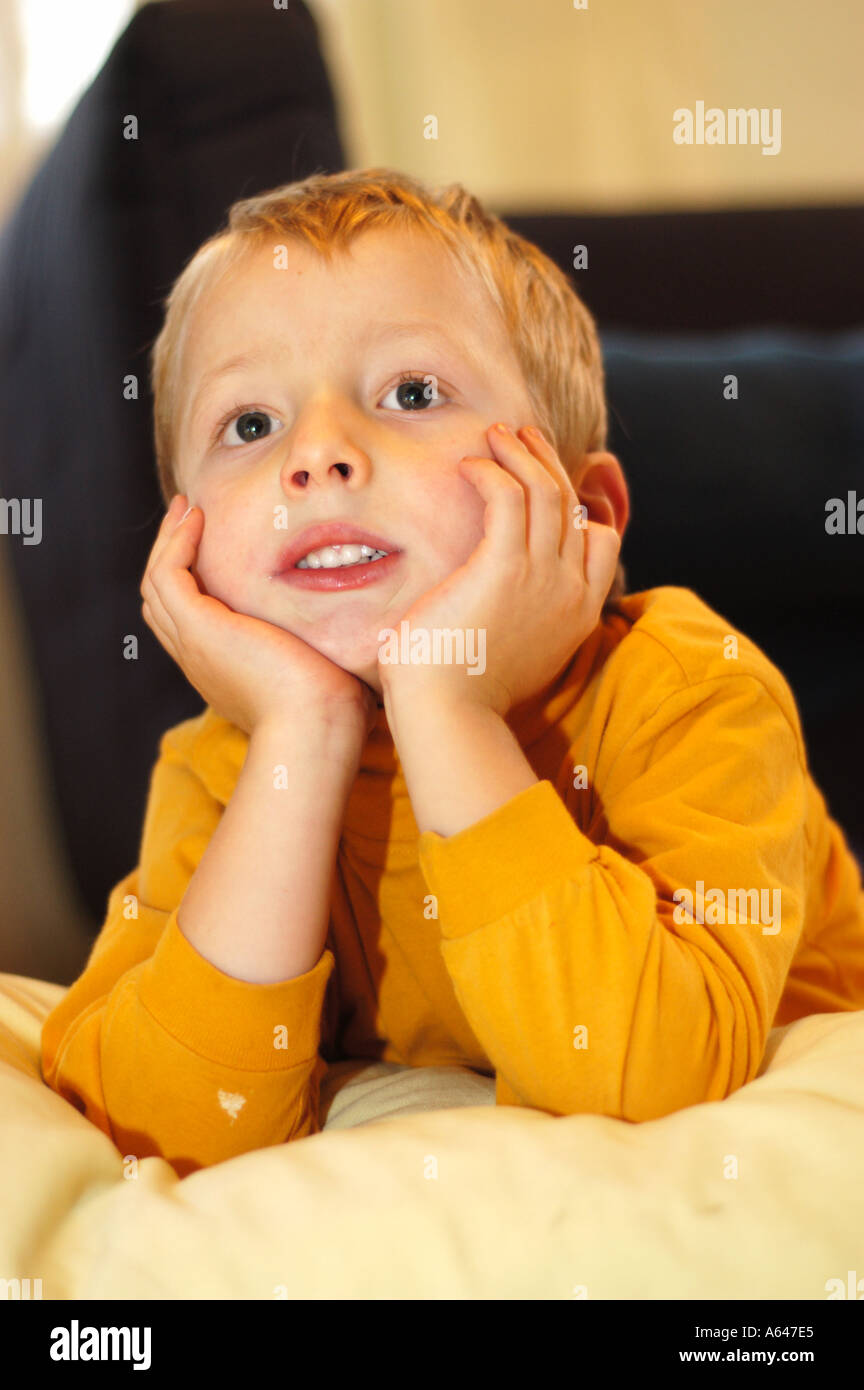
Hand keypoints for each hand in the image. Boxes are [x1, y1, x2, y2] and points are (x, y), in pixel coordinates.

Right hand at [141, 495, 377, 740]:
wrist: (316, 731)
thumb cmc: (333, 714)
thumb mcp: (323, 674)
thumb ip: (326, 653)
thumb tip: (361, 644)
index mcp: (223, 669)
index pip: (190, 620)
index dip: (195, 580)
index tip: (215, 546)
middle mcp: (199, 658)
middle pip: (162, 600)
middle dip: (172, 554)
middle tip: (189, 517)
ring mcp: (194, 643)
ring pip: (157, 584)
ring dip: (170, 540)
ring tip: (188, 508)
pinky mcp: (200, 628)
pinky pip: (168, 573)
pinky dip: (176, 542)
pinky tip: (198, 519)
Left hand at [378, 423, 620, 717]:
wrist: (447, 717)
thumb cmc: (461, 691)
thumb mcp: (511, 654)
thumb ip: (520, 619)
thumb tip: (498, 602)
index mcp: (578, 614)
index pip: (601, 541)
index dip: (578, 503)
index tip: (545, 481)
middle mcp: (570, 592)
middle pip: (572, 505)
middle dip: (546, 461)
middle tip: (518, 435)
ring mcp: (543, 578)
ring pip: (546, 490)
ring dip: (520, 452)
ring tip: (494, 434)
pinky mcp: (504, 568)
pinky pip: (509, 497)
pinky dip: (492, 472)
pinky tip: (470, 466)